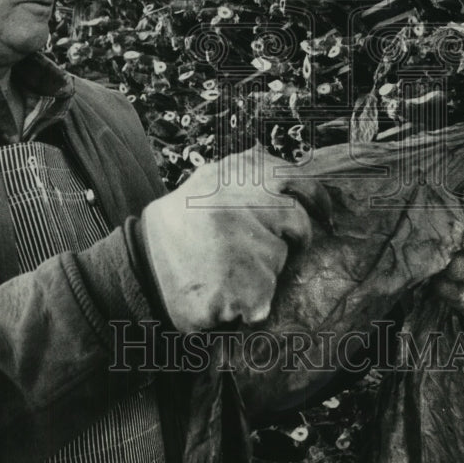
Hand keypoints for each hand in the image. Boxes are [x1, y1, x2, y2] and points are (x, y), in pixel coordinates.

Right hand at [140, 145, 312, 332]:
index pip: (296, 178)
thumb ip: (244, 173)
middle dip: (288, 239)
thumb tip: (281, 162)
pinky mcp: (247, 285)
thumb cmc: (177, 228)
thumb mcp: (205, 182)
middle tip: (261, 248)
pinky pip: (267, 294)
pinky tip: (221, 291)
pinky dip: (250, 300)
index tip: (324, 214)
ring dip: (261, 271)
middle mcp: (244, 202)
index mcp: (236, 174)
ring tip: (222, 268)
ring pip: (279, 261)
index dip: (315, 198)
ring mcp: (245, 244)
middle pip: (296, 222)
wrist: (139, 271)